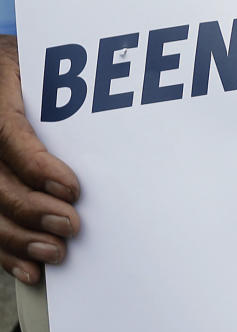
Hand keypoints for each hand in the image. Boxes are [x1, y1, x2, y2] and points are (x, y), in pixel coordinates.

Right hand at [0, 35, 79, 283]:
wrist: (2, 70)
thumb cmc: (40, 65)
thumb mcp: (49, 63)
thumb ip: (76, 87)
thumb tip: (130, 113)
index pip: (8, 134)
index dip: (37, 166)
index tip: (72, 189)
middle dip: (32, 210)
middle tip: (70, 226)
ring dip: (18, 238)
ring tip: (54, 253)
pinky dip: (4, 252)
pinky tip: (28, 268)